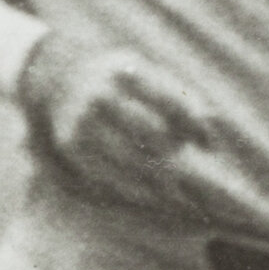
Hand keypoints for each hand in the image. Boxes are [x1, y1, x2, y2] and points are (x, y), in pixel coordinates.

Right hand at [19, 34, 218, 202]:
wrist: (59, 78)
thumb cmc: (119, 81)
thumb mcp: (145, 72)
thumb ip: (179, 96)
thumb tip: (210, 130)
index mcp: (126, 71)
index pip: (170, 101)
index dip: (194, 125)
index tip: (208, 144)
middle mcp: (102, 95)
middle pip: (152, 135)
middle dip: (179, 160)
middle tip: (202, 182)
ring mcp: (84, 121)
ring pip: (131, 161)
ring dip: (161, 182)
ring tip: (184, 197)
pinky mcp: (72, 146)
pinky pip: (107, 175)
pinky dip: (134, 190)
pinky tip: (154, 198)